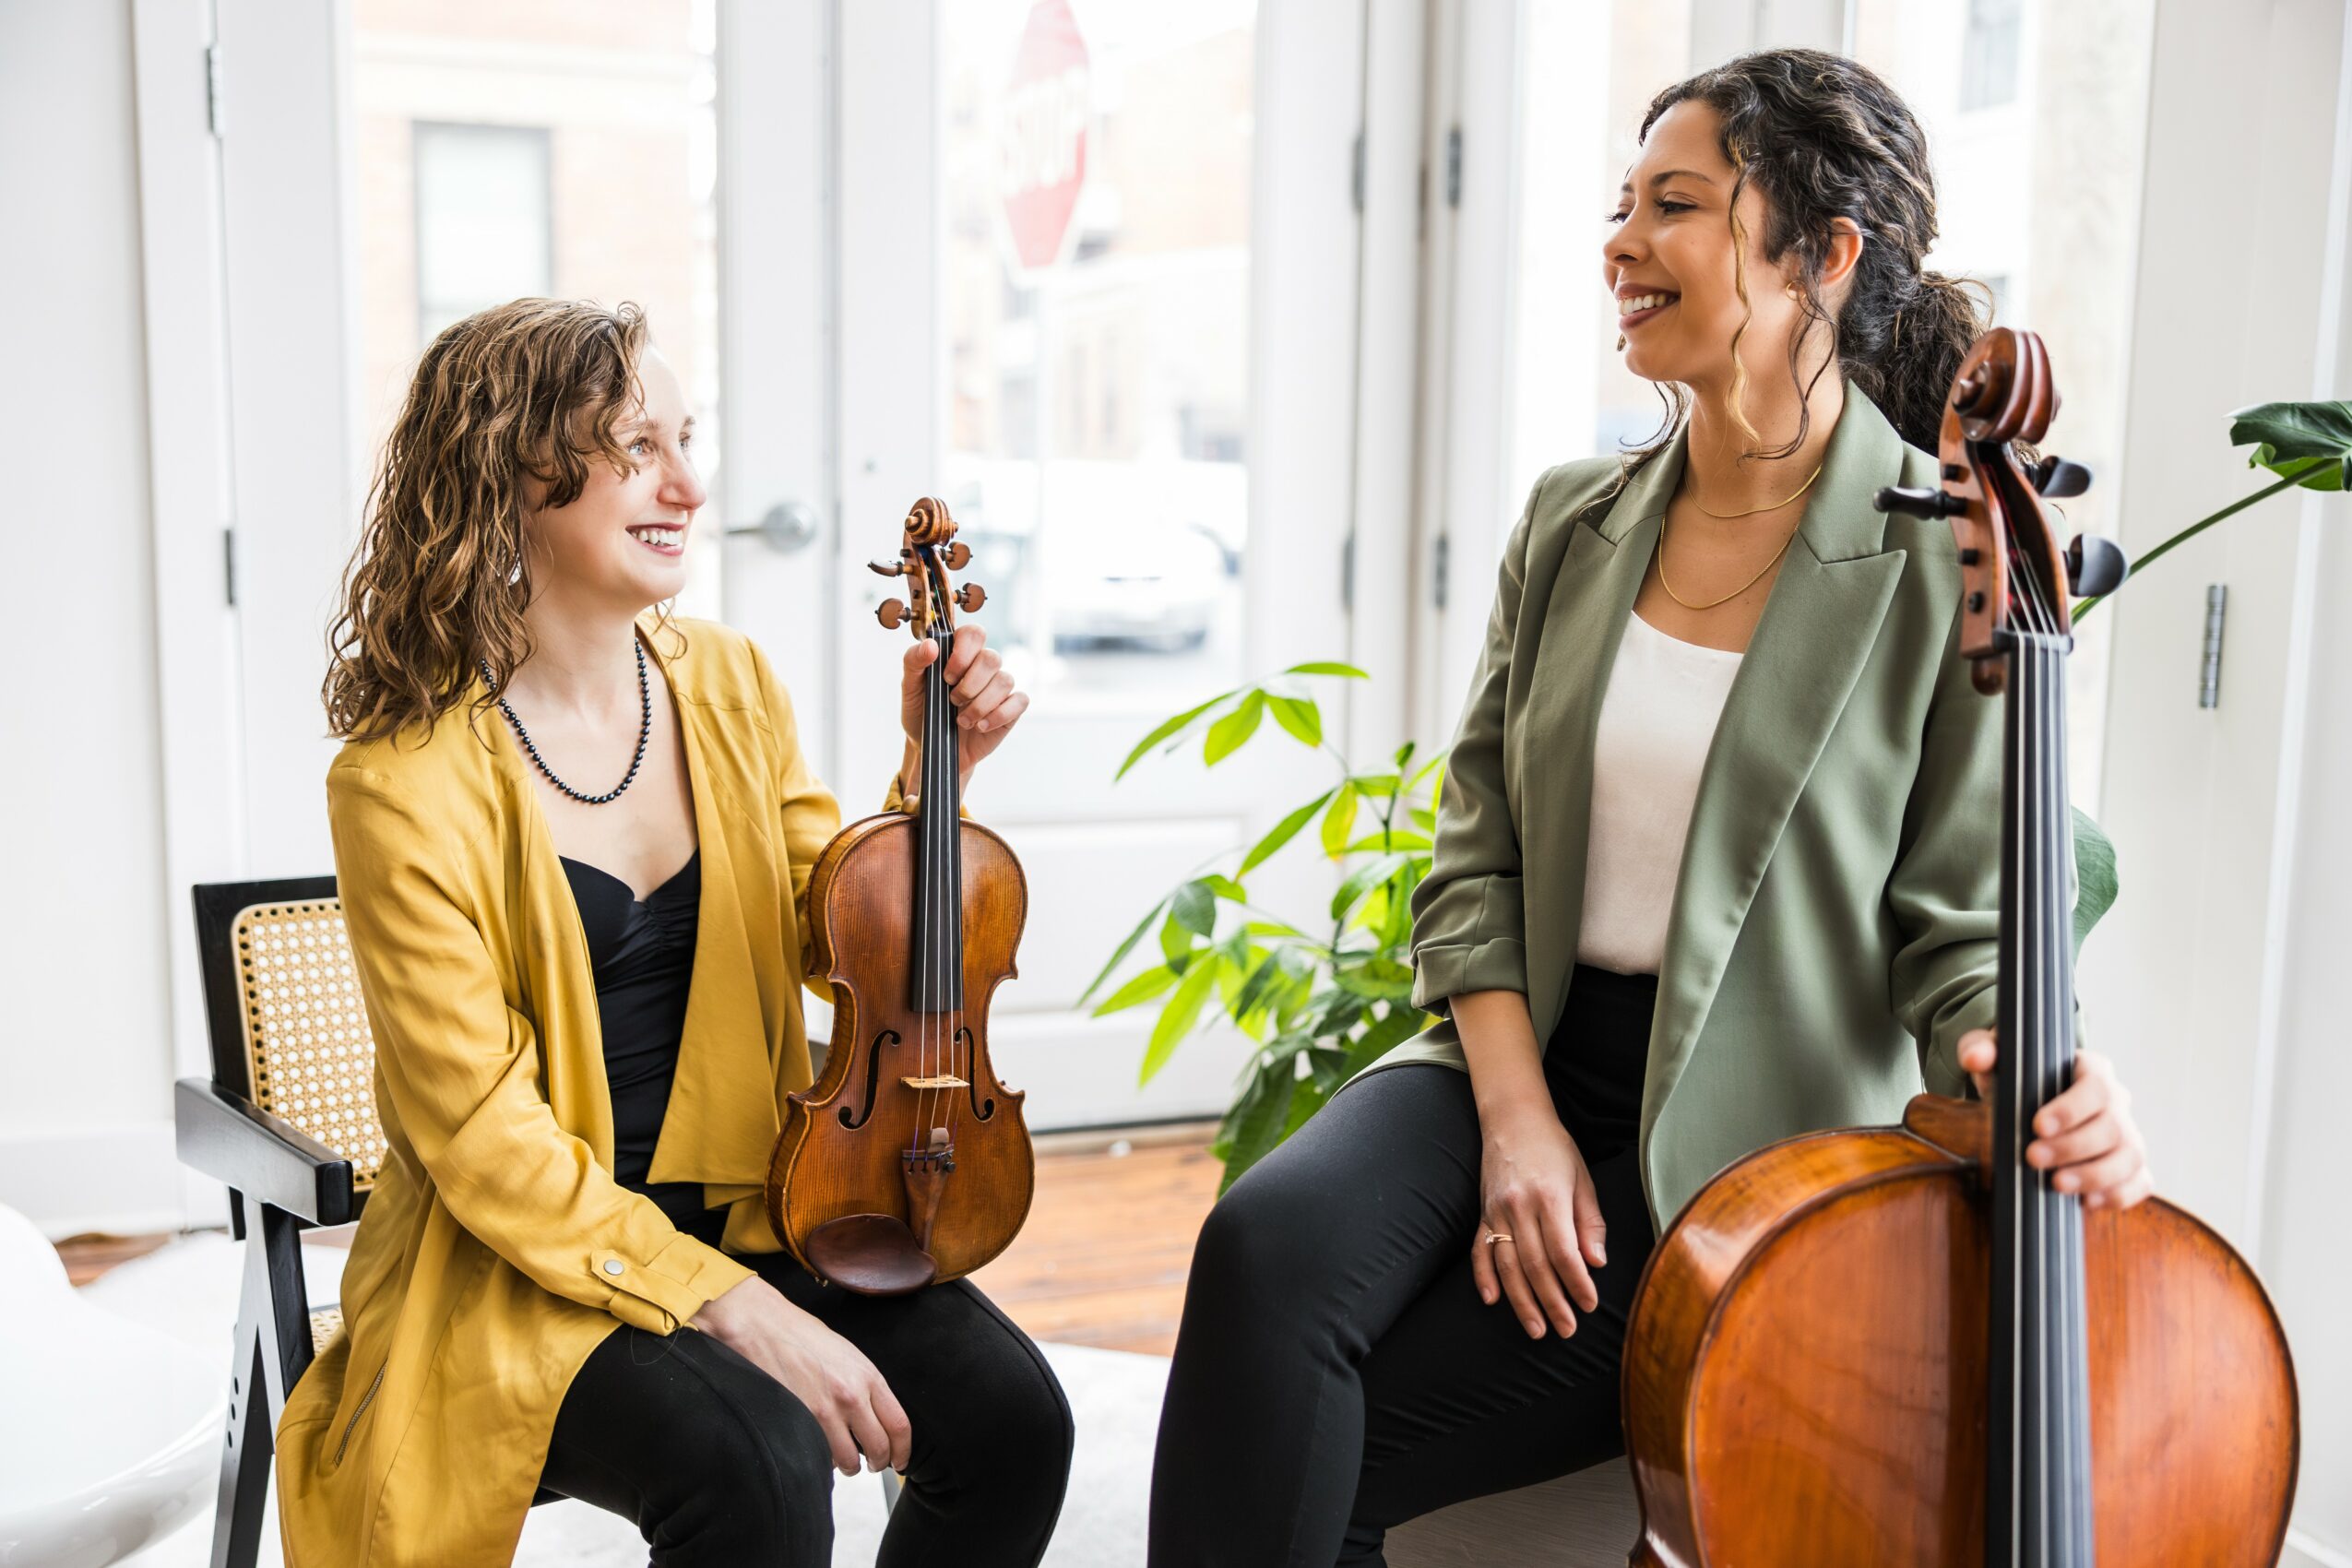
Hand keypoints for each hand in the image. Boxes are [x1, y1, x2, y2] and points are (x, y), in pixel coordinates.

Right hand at [690, 1277, 911, 1475]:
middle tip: (873, 1465)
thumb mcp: (846, 1354)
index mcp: (867, 1376)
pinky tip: (819, 1449)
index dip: (902, 1450)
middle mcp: (851, 1395)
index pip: (899, 1425)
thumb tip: (875, 1417)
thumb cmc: (800, 1335)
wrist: (760, 1325)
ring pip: (849, 1460)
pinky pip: (819, 1456)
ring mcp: (824, 1411)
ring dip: (849, 1466)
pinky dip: (822, 1460)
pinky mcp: (799, 1422)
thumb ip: (864, 1385)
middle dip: (879, 1463)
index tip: (900, 1460)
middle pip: (879, 1448)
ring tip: (844, 1460)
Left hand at [900, 623, 1026, 799]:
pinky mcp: (1011, 708)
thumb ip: (914, 661)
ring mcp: (999, 687)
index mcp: (960, 654)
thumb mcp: (910, 688)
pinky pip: (1020, 700)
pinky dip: (998, 715)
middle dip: (970, 684)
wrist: (932, 749)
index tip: (947, 676)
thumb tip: (931, 645)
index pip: (974, 633)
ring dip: (980, 704)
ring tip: (962, 720)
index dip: (963, 652)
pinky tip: (980, 726)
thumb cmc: (922, 713)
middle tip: (952, 700)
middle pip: (992, 657)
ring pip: (1005, 680)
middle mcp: (982, 667)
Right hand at [1470, 1105, 1608, 1338]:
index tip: (1589, 1305)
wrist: (1513, 1119)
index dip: (1577, 1283)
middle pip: (1535, 1266)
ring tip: (1536, 1329)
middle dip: (1552, 1303)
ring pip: (1507, 1265)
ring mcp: (1496, 1211)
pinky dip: (1484, 1276)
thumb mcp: (1582, 1179)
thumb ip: (1589, 1222)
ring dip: (1521, 1301)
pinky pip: (1480, 1250)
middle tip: (1566, 1330)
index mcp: (1550, 1198)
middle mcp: (1519, 1207)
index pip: (1564, 1253)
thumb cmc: (1554, 1148)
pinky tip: (1492, 1300)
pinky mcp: (1482, 1213)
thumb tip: (1596, 1263)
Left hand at [1957, 1029, 2153, 1209]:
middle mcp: (2117, 1100)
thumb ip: (1981, 1050)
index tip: (2038, 1126)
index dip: (2071, 1109)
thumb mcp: (1994, 1057)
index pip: (2096, 1086)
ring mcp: (2127, 1133)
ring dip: (2095, 1175)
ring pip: (2130, 1156)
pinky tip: (2085, 1202)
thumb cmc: (2013, 1073)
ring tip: (2056, 1184)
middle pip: (2112, 1126)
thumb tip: (1976, 1059)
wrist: (2025, 1098)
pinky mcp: (2128, 1164)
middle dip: (2073, 1147)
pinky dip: (2118, 1194)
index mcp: (2091, 1069)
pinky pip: (2140, 1181)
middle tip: (2033, 1158)